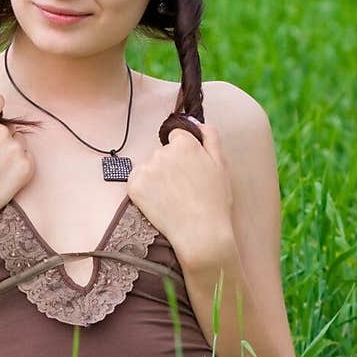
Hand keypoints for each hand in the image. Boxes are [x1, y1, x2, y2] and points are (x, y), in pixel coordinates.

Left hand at [125, 118, 234, 264]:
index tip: (189, 170)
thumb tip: (197, 122)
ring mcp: (146, 169)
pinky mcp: (134, 186)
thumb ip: (210, 137)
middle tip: (184, 189)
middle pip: (162, 152)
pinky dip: (145, 191)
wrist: (200, 234)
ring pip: (150, 168)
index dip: (184, 153)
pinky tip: (160, 204)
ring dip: (157, 179)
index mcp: (185, 143)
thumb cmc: (214, 201)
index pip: (176, 136)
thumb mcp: (221, 164)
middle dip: (170, 165)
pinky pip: (138, 182)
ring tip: (173, 199)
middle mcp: (162, 152)